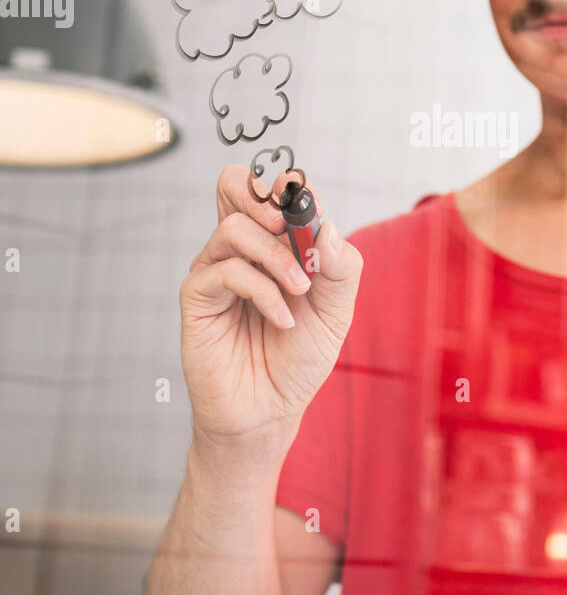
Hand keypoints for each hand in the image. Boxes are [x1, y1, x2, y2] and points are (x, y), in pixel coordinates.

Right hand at [179, 165, 362, 448]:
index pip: (273, 191)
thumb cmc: (299, 359)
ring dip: (277, 257)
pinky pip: (226, 270)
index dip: (290, 186)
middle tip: (292, 226)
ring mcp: (217, 269)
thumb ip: (341, 268)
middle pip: (234, 185)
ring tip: (300, 292)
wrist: (270, 410)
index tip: (311, 206)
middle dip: (266, 198)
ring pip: (236, 227)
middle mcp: (242, 249)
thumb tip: (328, 227)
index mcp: (276, 243)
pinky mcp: (197, 296)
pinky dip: (263, 291)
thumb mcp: (336, 312)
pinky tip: (283, 319)